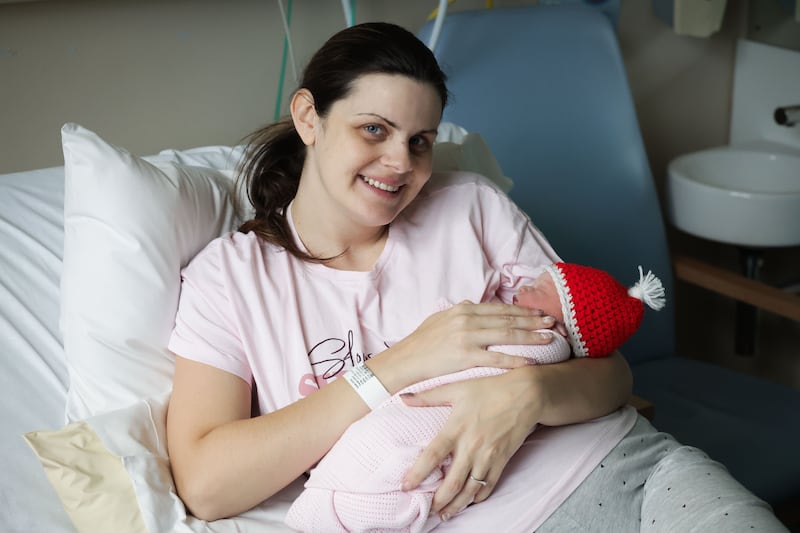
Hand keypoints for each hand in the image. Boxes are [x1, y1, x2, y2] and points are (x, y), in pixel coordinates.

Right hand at [386, 301, 556, 387]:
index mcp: (463, 309)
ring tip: (550, 339)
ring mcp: (466, 337)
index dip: (523, 311)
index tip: (540, 313)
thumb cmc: (422, 343)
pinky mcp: (465, 356)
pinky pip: (496, 357)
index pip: (500, 309)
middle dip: (534, 321)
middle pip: (508, 319)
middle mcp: (467, 319)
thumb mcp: (441, 320)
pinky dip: (515, 359)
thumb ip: (461, 313)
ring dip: (531, 337)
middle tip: (554, 323)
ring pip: (507, 335)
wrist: (405, 360)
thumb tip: (475, 305)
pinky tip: (531, 362)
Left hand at [399, 368, 541, 520]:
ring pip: (470, 490)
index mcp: (456, 428)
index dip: (418, 474)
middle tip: (427, 510)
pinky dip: (478, 498)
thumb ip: (428, 396)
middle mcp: (471, 447)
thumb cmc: (490, 389)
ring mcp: (488, 457)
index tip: (406, 487)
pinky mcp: (502, 461)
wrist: (526, 395)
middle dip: (438, 500)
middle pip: (452, 482)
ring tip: (444, 514)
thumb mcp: (456, 388)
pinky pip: (489, 486)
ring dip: (456, 505)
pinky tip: (469, 502)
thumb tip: (403, 398)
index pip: (433, 456)